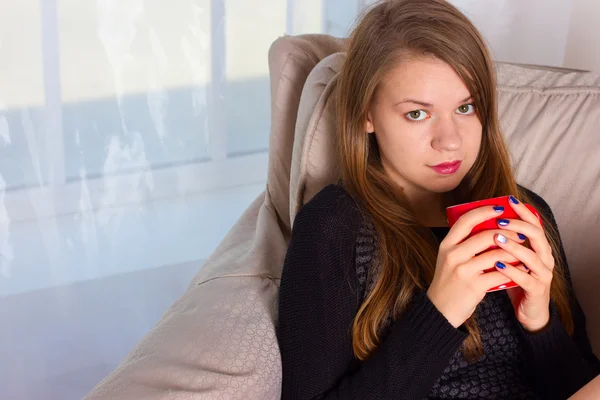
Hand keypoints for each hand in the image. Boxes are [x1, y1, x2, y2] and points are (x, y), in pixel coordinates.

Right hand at [428, 205, 525, 327]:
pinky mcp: (475, 285)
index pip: (466, 220)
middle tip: (520, 232)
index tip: (499, 208)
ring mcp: (463, 270)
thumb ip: (463, 243)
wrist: (441, 310)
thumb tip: (488, 226)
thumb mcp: (448, 258)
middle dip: (507, 232)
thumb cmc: (449, 281)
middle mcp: (453, 255)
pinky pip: (500, 272)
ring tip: (524, 249)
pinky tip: (521, 268)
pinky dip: (514, 269)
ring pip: (496, 254)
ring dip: (514, 251)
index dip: (484, 211)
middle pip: (485, 235)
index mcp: (446, 245)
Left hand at [493, 195, 553, 332]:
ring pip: (532, 257)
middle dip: (518, 225)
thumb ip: (501, 243)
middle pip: (537, 236)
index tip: (509, 200)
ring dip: (513, 246)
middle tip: (500, 219)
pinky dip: (511, 271)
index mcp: (538, 248)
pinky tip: (497, 265)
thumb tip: (479, 222)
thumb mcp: (509, 258)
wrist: (527, 312)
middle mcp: (544, 258)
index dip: (523, 211)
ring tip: (496, 239)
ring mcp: (543, 274)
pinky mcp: (537, 290)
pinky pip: (525, 279)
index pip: (534, 224)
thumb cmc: (515, 281)